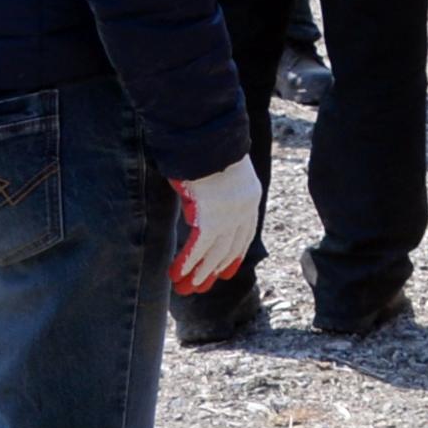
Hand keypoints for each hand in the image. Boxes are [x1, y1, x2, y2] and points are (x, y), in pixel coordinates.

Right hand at [169, 160, 261, 293]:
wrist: (209, 140)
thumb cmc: (209, 149)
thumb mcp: (219, 172)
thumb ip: (214, 193)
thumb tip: (198, 206)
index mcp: (251, 197)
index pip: (246, 233)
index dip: (235, 254)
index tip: (228, 271)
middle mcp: (244, 210)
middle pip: (230, 247)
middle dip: (214, 269)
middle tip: (202, 286)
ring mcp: (229, 217)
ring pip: (214, 253)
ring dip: (199, 273)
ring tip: (187, 288)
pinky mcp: (210, 220)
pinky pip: (197, 248)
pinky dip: (186, 263)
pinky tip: (177, 275)